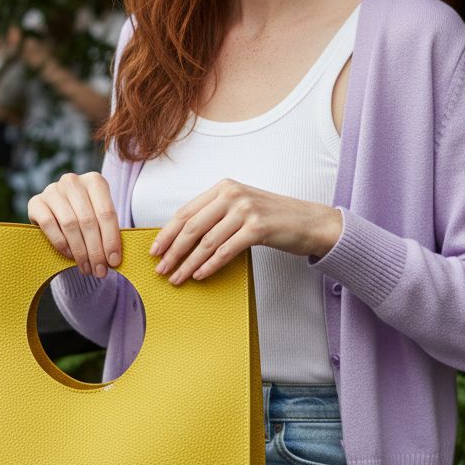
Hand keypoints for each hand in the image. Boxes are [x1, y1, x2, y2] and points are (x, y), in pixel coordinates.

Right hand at [27, 172, 120, 276]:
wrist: (57, 211)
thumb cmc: (85, 216)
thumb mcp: (99, 218)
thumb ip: (107, 232)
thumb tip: (113, 259)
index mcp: (94, 180)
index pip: (106, 212)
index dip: (111, 239)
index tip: (114, 261)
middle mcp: (73, 181)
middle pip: (88, 220)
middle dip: (95, 250)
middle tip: (99, 270)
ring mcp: (52, 189)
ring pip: (70, 224)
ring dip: (80, 251)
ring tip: (86, 267)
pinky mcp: (36, 202)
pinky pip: (49, 225)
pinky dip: (61, 243)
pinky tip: (69, 255)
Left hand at [150, 179, 342, 284]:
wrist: (310, 221)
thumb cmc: (273, 217)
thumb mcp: (241, 207)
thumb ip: (216, 214)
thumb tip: (182, 238)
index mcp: (224, 187)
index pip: (186, 212)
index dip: (167, 233)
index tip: (154, 250)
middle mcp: (232, 194)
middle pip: (192, 227)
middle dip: (173, 251)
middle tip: (161, 269)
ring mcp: (246, 210)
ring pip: (207, 242)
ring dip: (188, 263)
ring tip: (177, 278)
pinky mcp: (258, 228)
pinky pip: (226, 251)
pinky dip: (209, 265)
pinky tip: (200, 275)